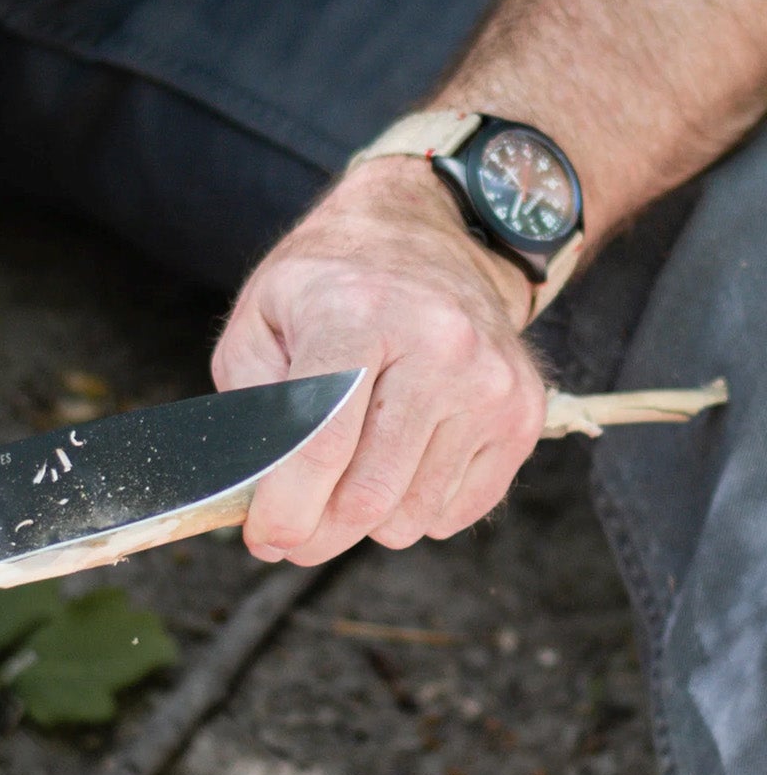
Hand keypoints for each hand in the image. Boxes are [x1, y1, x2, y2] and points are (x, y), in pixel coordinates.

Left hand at [212, 157, 545, 565]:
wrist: (433, 235)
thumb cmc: (332, 284)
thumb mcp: (261, 318)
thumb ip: (250, 404)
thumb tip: (254, 491)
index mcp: (360, 315)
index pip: (323, 441)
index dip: (286, 508)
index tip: (263, 540)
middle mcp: (439, 346)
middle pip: (370, 492)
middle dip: (317, 533)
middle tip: (290, 534)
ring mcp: (490, 383)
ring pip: (413, 514)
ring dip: (365, 522)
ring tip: (342, 481)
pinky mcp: (523, 413)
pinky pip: (457, 511)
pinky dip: (415, 509)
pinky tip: (395, 465)